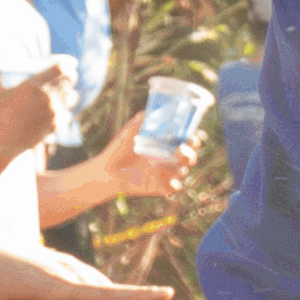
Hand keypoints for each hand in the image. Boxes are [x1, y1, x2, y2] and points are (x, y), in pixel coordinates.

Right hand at [0, 63, 71, 165]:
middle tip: (70, 78)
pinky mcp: (53, 127)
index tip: (71, 65)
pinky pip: (67, 116)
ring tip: (69, 94)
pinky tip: (64, 111)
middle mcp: (44, 98)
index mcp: (32, 86)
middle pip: (68, 83)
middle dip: (70, 79)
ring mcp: (50, 114)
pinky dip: (66, 112)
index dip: (68, 66)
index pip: (59, 70)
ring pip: (71, 100)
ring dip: (70, 96)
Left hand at [53, 119, 190, 210]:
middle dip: (191, 153)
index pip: (187, 142)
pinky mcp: (160, 187)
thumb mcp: (129, 132)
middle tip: (181, 149)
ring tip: (174, 159)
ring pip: (183, 171)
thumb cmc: (118, 150)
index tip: (191, 136)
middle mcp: (169, 160)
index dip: (193, 139)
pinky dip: (174, 185)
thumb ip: (140, 121)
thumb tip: (148, 111)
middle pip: (190, 157)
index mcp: (166, 145)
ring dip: (182, 166)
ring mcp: (165, 174)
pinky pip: (173, 188)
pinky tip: (169, 182)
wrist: (106, 171)